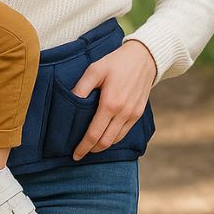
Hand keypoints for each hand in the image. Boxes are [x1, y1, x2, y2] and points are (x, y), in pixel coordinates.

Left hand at [72, 40, 156, 159]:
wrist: (144, 58)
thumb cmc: (116, 62)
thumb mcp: (94, 70)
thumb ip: (82, 87)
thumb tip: (69, 101)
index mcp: (110, 104)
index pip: (94, 134)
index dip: (83, 147)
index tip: (75, 155)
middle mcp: (123, 113)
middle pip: (106, 142)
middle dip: (92, 149)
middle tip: (80, 151)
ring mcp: (133, 115)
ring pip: (116, 139)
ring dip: (103, 145)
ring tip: (91, 144)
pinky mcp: (138, 113)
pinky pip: (125, 132)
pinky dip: (114, 138)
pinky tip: (105, 134)